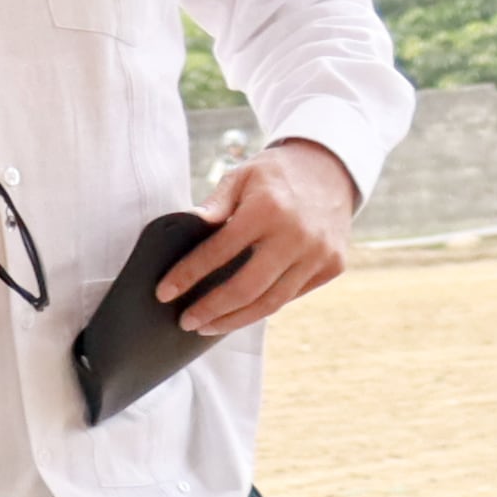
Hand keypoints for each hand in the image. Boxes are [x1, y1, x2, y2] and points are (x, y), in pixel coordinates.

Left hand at [158, 137, 359, 334]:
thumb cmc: (275, 175)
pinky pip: (290, 296)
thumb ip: (215, 203)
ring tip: (207, 326)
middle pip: (246, 288)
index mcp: (268, 209)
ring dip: (235, 320)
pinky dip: (262, 307)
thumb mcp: (241, 176)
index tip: (163, 293)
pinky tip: (239, 312)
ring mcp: (319, 254)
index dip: (187, 275)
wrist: (332, 169)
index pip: (219, 251)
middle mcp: (297, 235)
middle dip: (210, 310)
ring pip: (271, 303)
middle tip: (185, 321)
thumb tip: (186, 222)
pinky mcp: (333, 266)